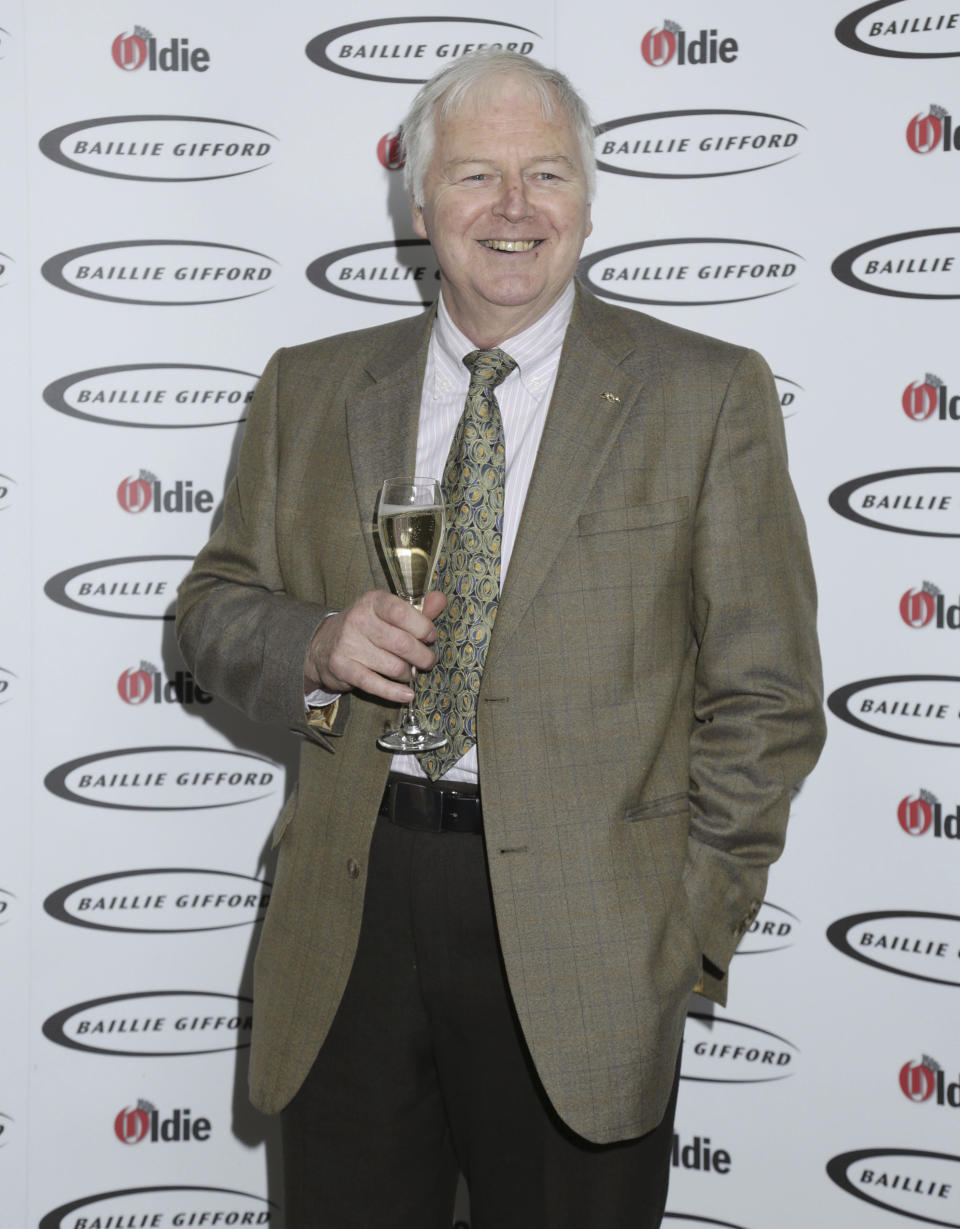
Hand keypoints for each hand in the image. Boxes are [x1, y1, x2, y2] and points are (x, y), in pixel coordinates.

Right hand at [304, 589, 445, 702]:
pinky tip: (407, 695)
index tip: (430, 637)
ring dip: (408, 674)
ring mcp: (348, 644)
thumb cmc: (366, 627)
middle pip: (402, 643)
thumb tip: (441, 599)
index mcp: (373, 601)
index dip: (423, 627)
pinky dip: (395, 693)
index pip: (402, 612)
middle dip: (422, 657)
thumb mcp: (388, 613)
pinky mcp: (342, 667)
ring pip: (393, 666)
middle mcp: (358, 619)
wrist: (323, 644)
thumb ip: (417, 608)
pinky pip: (375, 684)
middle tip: (427, 661)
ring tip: (410, 673)